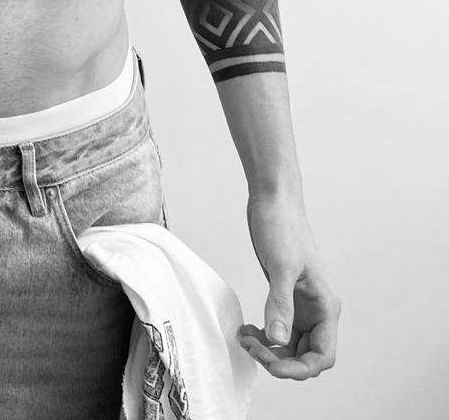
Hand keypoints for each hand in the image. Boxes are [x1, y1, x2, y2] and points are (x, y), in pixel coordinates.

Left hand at [239, 192, 339, 379]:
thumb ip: (280, 304)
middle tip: (251, 347)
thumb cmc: (282, 227)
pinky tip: (248, 330)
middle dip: (280, 360)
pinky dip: (265, 336)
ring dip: (270, 349)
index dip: (300, 368)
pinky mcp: (285, 295)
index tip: (272, 366)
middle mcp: (317, 309)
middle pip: (306, 355)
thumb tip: (278, 340)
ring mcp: (301, 304)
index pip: (323, 355)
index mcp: (325, 306)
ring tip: (245, 338)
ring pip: (291, 345)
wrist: (273, 200)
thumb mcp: (281, 266)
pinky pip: (280, 329)